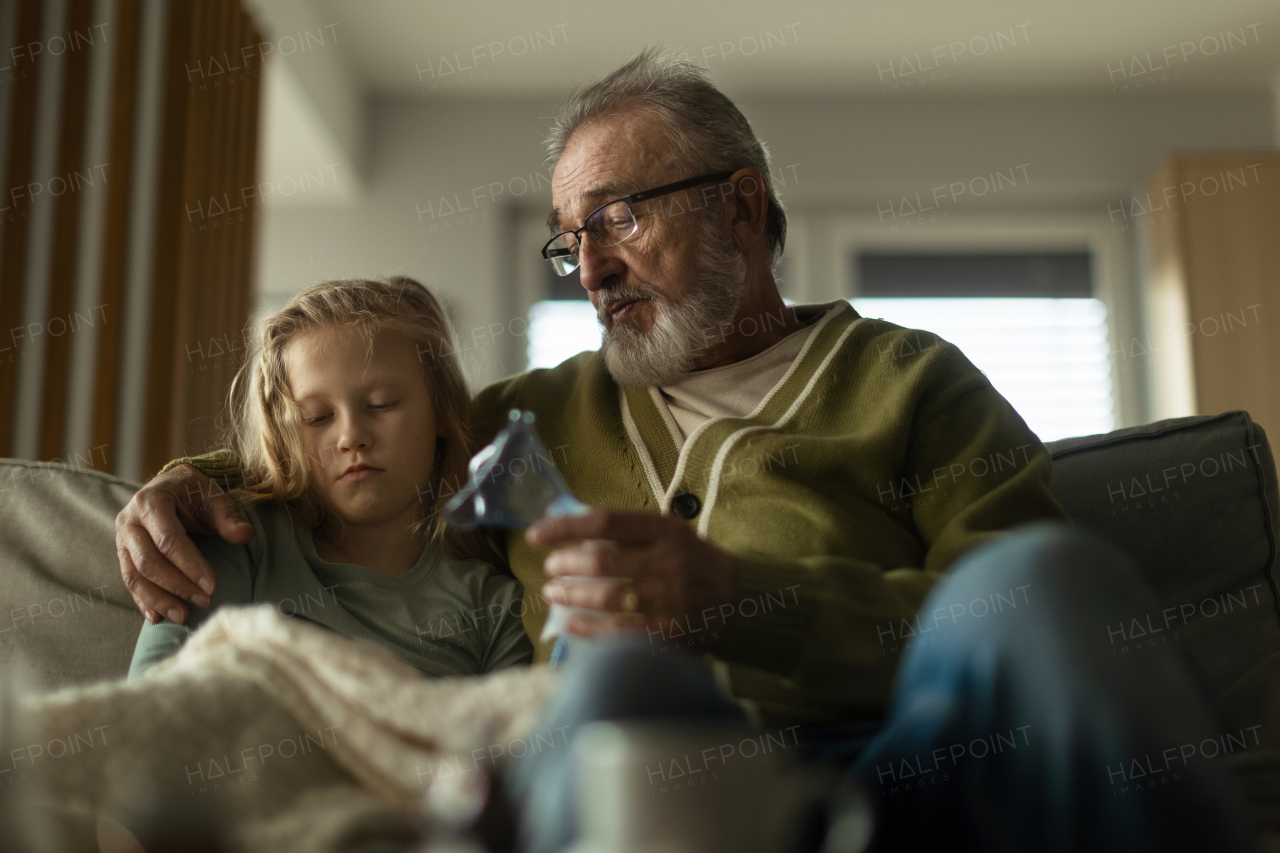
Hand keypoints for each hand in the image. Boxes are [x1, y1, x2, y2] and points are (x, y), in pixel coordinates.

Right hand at [115, 464, 254, 624]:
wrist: (172, 486)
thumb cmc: (195, 493)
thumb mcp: (214, 498)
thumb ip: (228, 517)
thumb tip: (246, 535)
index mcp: (150, 502)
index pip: (168, 540)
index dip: (191, 565)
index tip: (213, 585)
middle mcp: (129, 521)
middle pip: (149, 562)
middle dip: (177, 585)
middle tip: (204, 600)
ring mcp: (122, 540)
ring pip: (135, 576)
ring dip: (159, 599)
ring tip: (183, 616)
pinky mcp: (123, 555)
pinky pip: (130, 581)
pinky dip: (144, 601)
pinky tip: (158, 617)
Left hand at [528, 509, 736, 640]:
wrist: (739, 599)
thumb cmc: (692, 562)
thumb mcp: (669, 534)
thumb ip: (628, 532)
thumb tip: (570, 530)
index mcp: (665, 531)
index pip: (605, 523)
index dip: (565, 528)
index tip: (536, 535)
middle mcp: (667, 562)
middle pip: (603, 562)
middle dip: (566, 565)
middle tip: (551, 568)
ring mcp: (669, 600)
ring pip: (607, 598)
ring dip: (572, 596)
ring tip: (553, 593)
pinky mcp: (669, 634)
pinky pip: (619, 633)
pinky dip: (588, 630)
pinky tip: (570, 625)